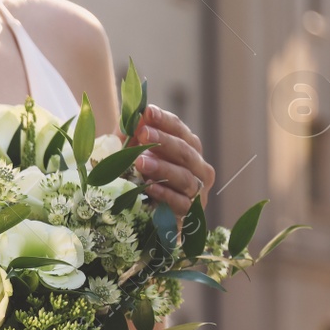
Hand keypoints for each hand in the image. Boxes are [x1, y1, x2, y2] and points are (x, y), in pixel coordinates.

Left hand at [130, 104, 215, 218]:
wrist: (145, 217)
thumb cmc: (139, 179)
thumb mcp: (131, 155)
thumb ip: (132, 136)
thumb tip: (133, 116)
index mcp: (187, 148)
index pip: (179, 130)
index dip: (165, 120)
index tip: (147, 112)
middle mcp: (198, 167)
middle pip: (185, 151)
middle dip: (164, 141)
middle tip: (143, 133)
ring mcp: (196, 191)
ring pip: (185, 177)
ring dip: (163, 168)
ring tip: (140, 161)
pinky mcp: (189, 213)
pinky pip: (180, 202)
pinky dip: (165, 193)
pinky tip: (150, 187)